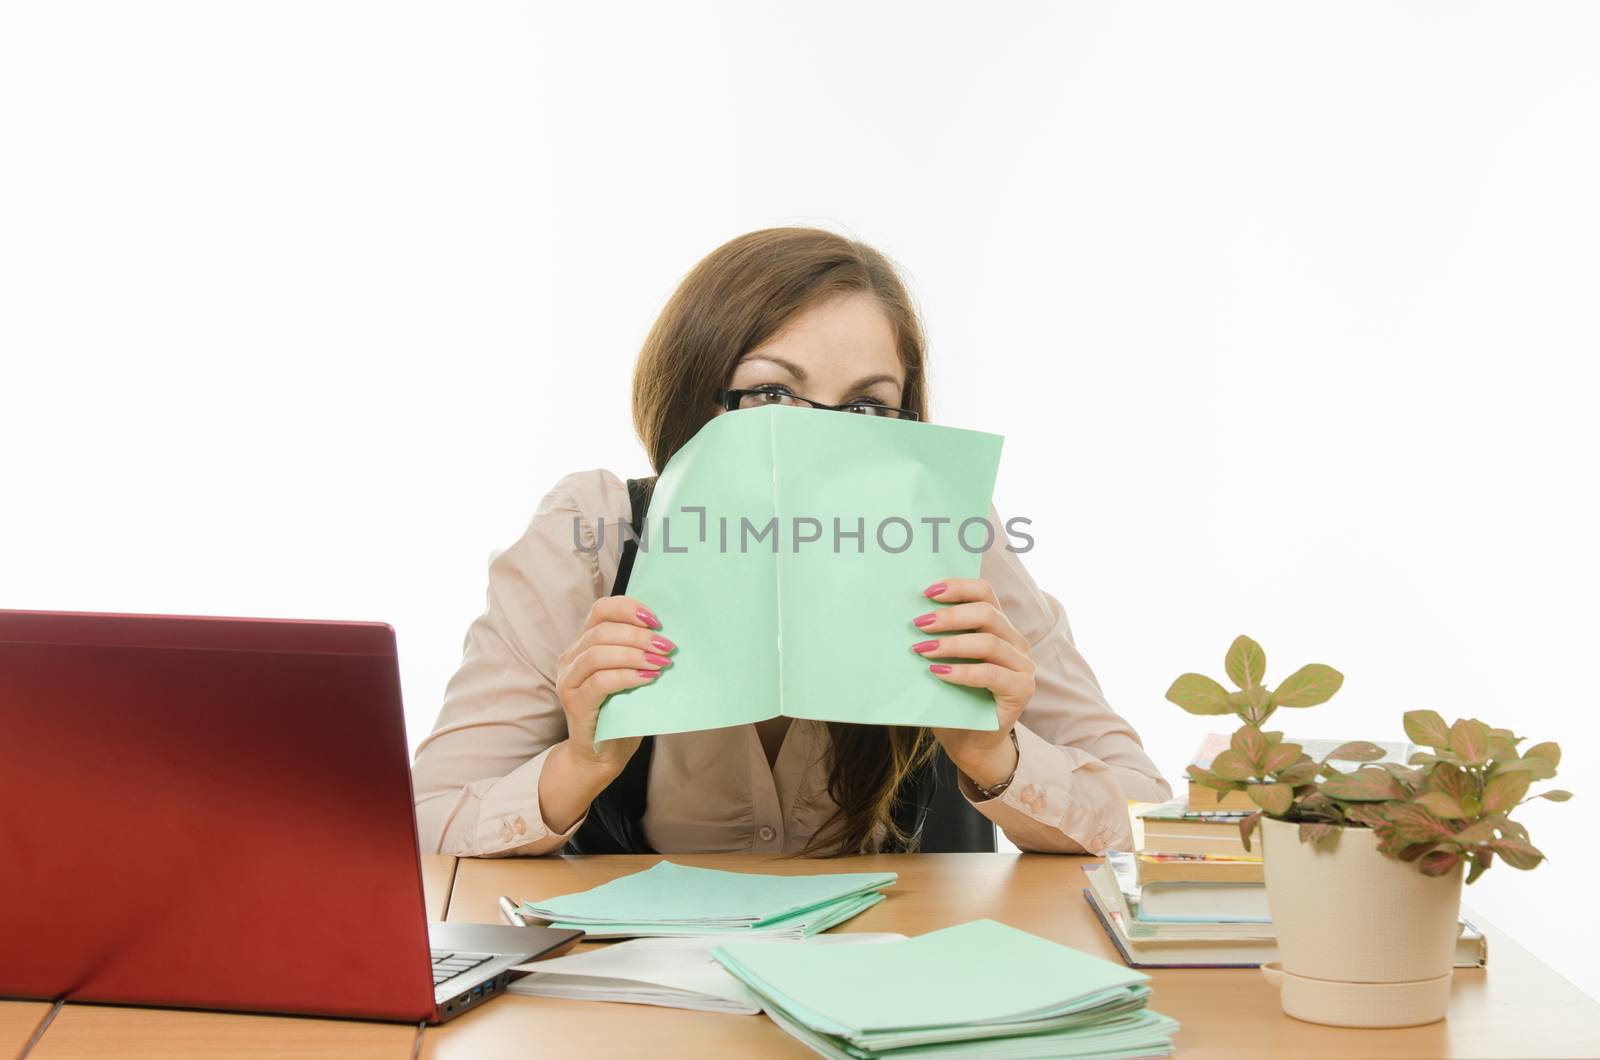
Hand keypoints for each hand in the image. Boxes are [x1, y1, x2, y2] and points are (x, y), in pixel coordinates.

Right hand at [554, 594, 675, 777]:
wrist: (601, 755)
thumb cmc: (621, 712)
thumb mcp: (631, 675)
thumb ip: (638, 653)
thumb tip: (669, 636)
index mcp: (583, 644)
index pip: (601, 610)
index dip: (629, 608)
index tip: (658, 621)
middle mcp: (570, 658)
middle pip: (602, 630)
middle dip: (638, 635)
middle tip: (667, 646)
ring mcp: (569, 680)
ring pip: (598, 653)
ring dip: (634, 654)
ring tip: (661, 662)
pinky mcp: (575, 703)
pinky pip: (600, 681)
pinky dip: (627, 676)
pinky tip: (648, 678)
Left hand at [913, 578, 1034, 789]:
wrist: (968, 742)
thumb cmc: (952, 698)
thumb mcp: (942, 662)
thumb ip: (935, 638)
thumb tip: (904, 615)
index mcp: (999, 626)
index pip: (984, 592)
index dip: (957, 587)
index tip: (926, 592)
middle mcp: (1015, 641)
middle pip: (987, 613)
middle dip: (950, 616)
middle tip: (918, 624)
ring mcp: (1023, 666)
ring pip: (989, 642)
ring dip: (952, 644)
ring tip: (922, 650)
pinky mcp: (1022, 690)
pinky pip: (991, 674)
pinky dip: (963, 671)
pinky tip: (938, 673)